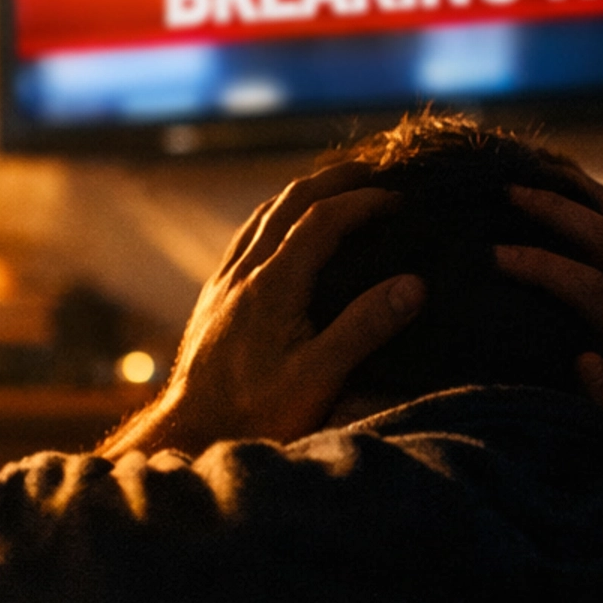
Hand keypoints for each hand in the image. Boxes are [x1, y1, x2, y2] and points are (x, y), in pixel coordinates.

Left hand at [99, 165, 423, 458]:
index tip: (400, 197)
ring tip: (336, 189)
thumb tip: (413, 284)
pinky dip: (274, 217)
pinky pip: (245, 238)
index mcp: (272, 284)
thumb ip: (365, 328)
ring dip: (302, 193)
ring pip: (262, 215)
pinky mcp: (213, 298)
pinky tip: (282, 230)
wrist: (189, 432)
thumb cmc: (256, 411)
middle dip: (334, 179)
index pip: (322, 219)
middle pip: (289, 201)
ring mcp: (224, 282)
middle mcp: (244, 272)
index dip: (363, 200)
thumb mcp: (319, 377)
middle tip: (374, 170)